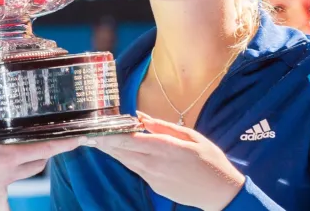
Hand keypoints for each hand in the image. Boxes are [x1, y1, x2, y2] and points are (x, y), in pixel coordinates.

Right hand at [0, 78, 86, 210]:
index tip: (81, 139)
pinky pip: (5, 179)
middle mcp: (7, 175)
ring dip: (27, 161)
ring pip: (23, 173)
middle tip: (52, 140)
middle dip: (48, 152)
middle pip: (38, 164)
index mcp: (6, 159)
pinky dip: (7, 169)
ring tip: (22, 147)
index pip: (44, 150)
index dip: (64, 144)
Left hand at [92, 112, 244, 210]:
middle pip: (122, 152)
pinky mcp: (154, 186)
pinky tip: (118, 151)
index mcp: (165, 148)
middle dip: (104, 142)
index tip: (96, 128)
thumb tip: (141, 116)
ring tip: (97, 140)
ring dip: (111, 151)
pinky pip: (136, 169)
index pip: (130, 140)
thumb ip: (163, 126)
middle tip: (88, 132)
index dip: (110, 135)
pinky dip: (125, 159)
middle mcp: (155, 164)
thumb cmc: (210, 161)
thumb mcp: (191, 136)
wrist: (221, 193)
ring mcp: (153, 177)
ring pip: (126, 161)